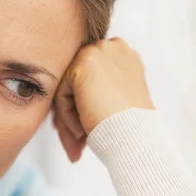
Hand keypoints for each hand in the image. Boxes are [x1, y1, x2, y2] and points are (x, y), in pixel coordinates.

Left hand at [52, 37, 154, 162]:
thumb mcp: (115, 108)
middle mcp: (112, 48)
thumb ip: (97, 100)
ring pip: (66, 91)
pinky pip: (61, 95)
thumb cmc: (129, 129)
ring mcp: (98, 52)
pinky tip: (81, 130)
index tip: (81, 138)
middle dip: (72, 119)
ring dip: (68, 121)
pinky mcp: (83, 63)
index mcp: (124, 58)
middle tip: (74, 147)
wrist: (135, 135)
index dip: (82, 112)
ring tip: (78, 144)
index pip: (90, 83)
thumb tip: (74, 115)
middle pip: (76, 85)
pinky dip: (67, 117)